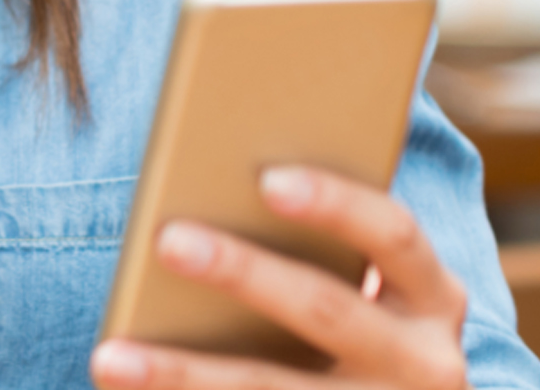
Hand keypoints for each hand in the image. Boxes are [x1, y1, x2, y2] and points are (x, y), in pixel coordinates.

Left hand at [92, 166, 469, 389]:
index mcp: (432, 293)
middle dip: (242, 272)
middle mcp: (425, 362)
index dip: (334, 202)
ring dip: (184, 372)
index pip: (391, 233)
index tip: (266, 177)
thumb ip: (309, 235)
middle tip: (167, 239)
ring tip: (109, 357)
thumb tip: (208, 172)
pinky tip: (127, 383)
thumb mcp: (357, 276)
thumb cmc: (349, 308)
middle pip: (325, 309)